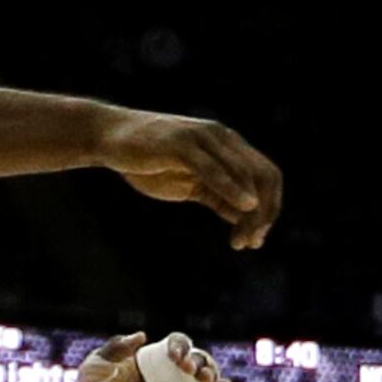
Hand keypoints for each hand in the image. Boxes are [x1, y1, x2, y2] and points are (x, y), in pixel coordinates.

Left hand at [68, 329, 232, 381]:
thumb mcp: (93, 370)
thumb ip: (113, 350)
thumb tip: (140, 336)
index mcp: (150, 361)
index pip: (177, 344)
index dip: (181, 345)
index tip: (175, 356)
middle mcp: (167, 377)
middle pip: (197, 359)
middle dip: (199, 360)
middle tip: (186, 370)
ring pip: (206, 380)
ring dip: (212, 374)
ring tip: (204, 379)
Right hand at [94, 105, 281, 247]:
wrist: (109, 139)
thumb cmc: (150, 162)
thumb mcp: (190, 184)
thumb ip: (218, 196)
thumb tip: (245, 216)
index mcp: (228, 146)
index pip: (266, 174)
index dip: (271, 207)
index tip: (258, 239)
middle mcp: (222, 138)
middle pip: (262, 175)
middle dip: (265, 213)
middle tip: (253, 243)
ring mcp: (203, 138)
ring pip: (243, 173)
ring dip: (250, 211)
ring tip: (244, 240)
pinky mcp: (182, 144)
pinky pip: (214, 168)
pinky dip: (232, 188)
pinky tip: (244, 206)